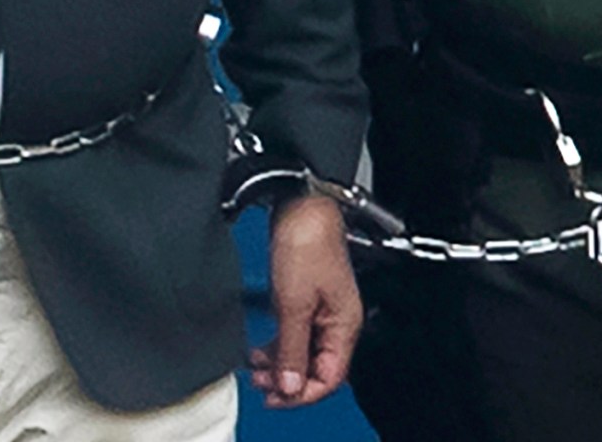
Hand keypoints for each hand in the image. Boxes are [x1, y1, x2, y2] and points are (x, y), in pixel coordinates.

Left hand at [249, 195, 360, 408]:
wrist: (300, 204)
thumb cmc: (307, 242)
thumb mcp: (294, 303)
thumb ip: (292, 347)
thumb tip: (290, 385)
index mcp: (345, 325)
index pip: (329, 377)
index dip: (301, 393)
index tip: (274, 397)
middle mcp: (337, 320)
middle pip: (316, 367)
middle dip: (288, 381)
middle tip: (260, 385)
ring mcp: (321, 309)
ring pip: (303, 352)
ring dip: (281, 365)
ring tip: (256, 371)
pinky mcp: (306, 298)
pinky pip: (295, 334)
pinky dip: (279, 346)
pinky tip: (261, 351)